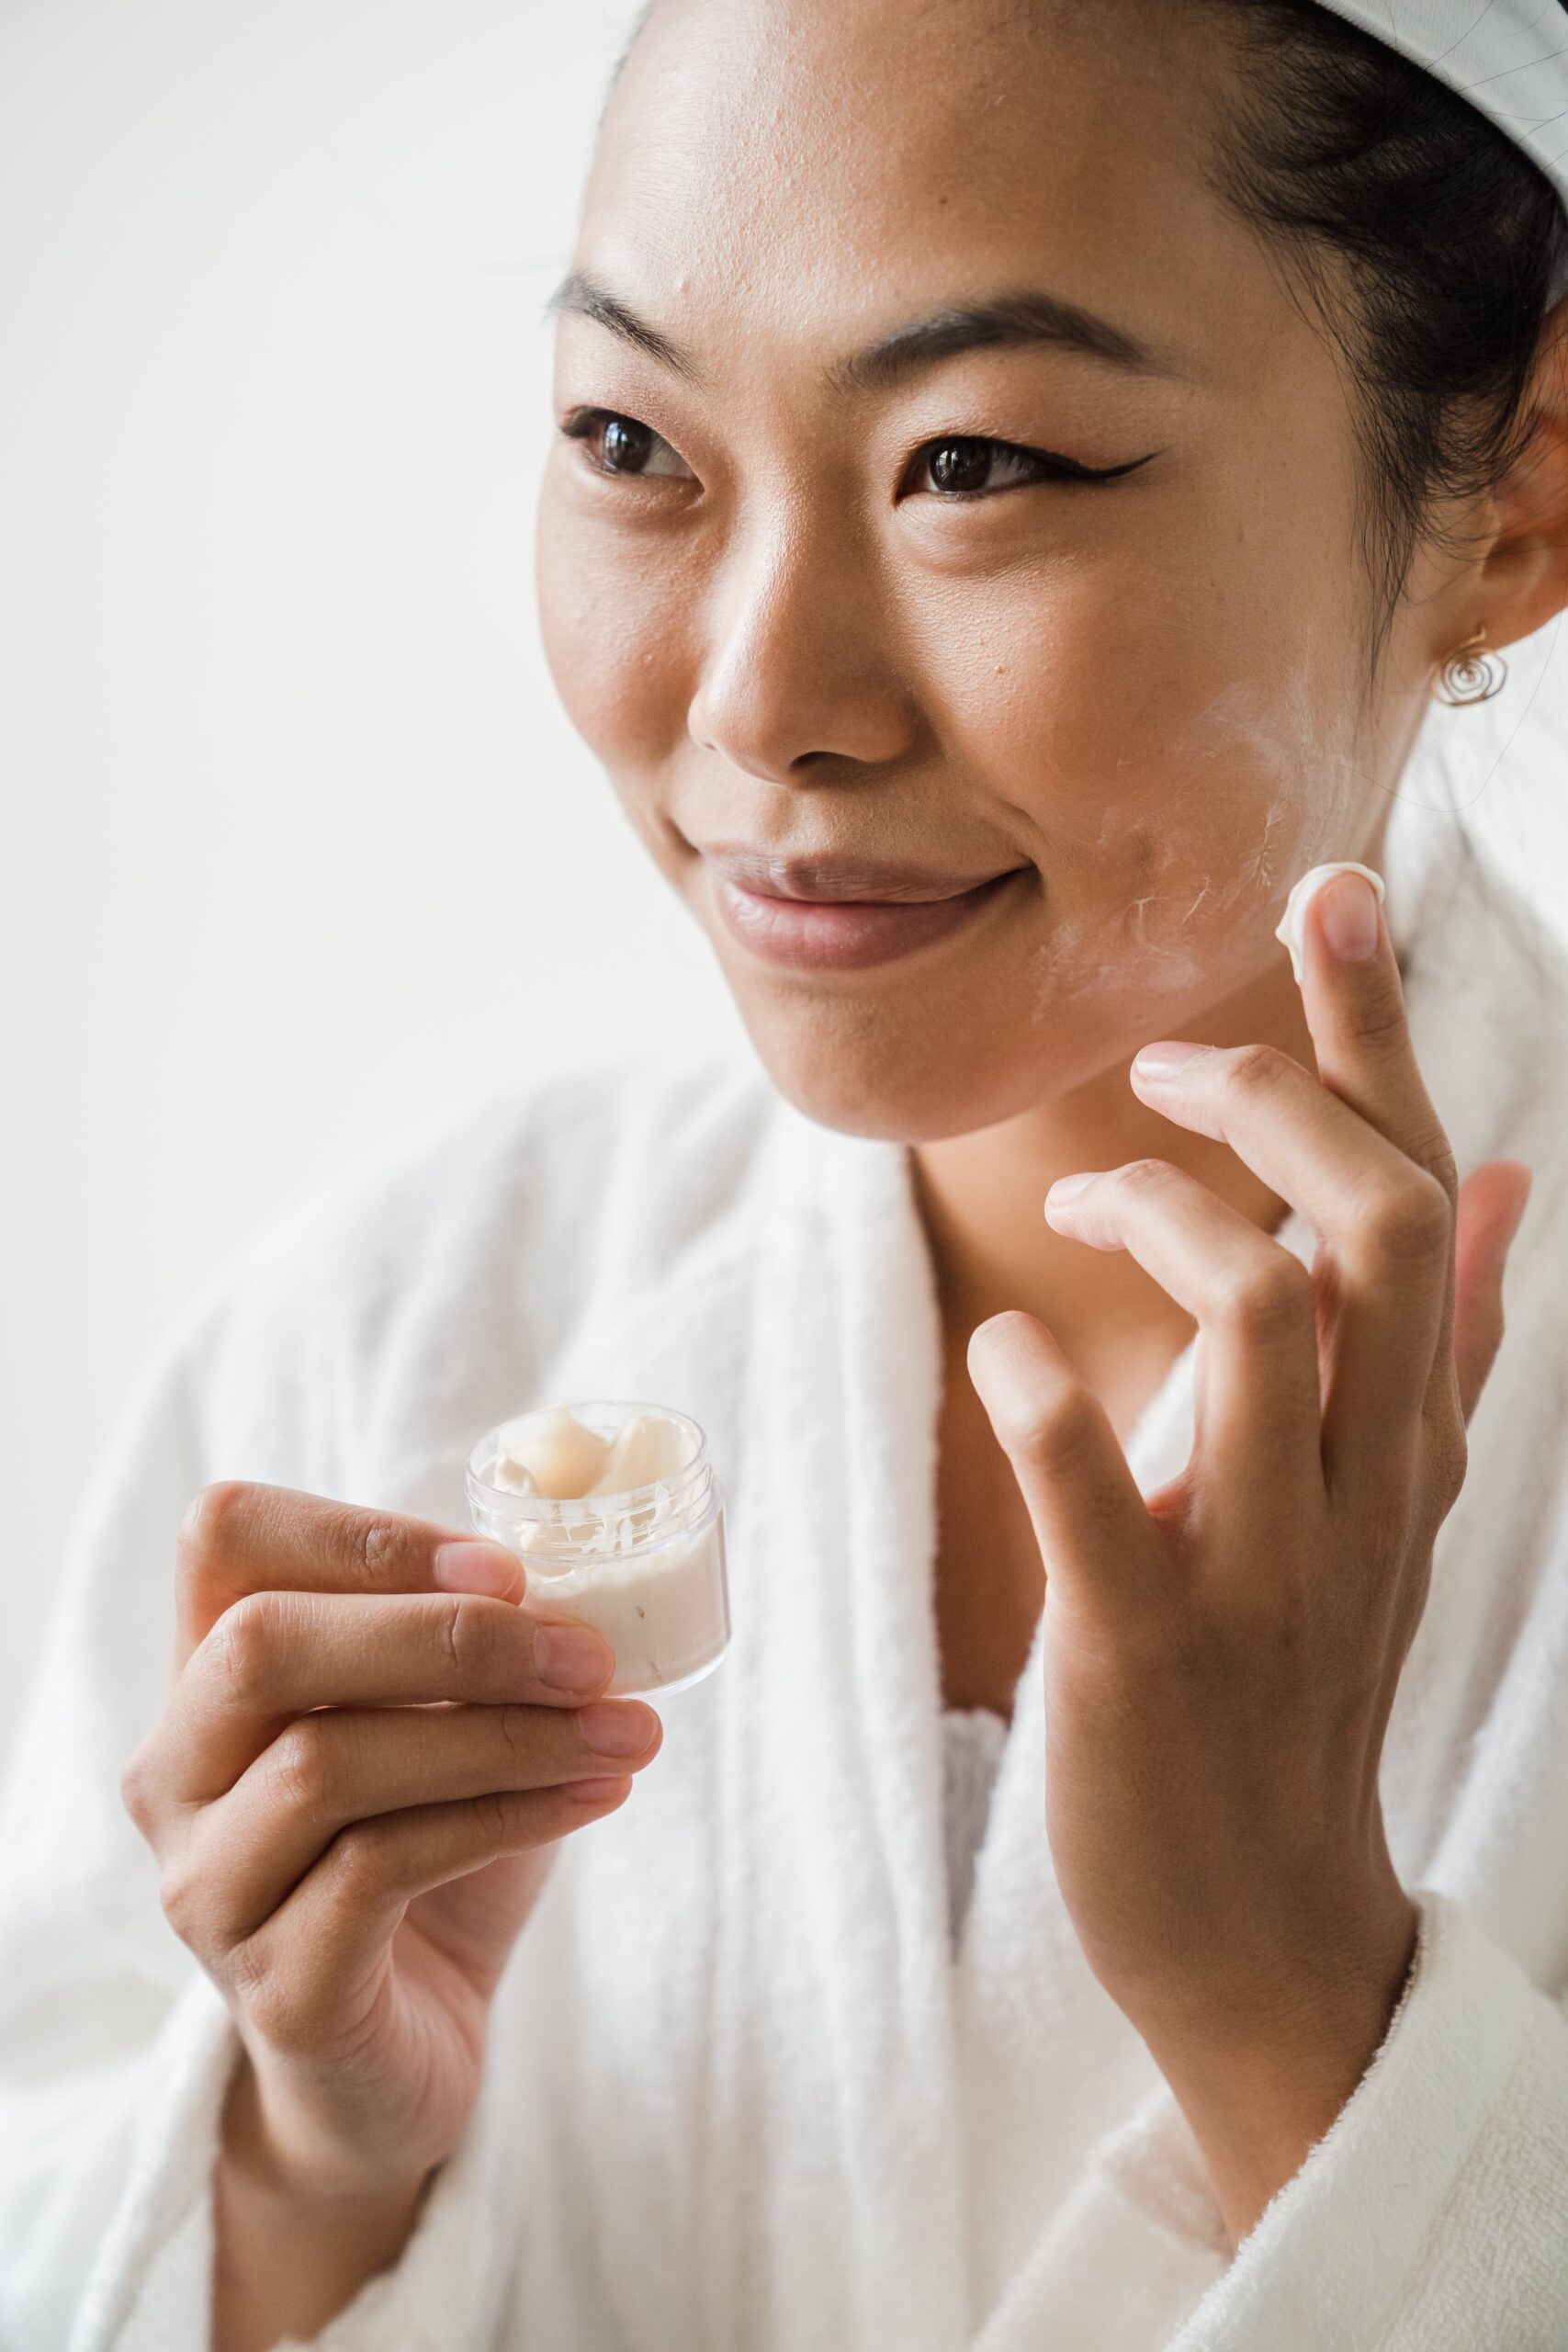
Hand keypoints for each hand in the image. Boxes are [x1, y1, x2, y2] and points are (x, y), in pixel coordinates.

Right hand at [121, 1482, 661, 2200]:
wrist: (400, 2060)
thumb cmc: (429, 1862)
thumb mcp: (445, 1728)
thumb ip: (471, 1648)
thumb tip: (581, 1574)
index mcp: (210, 1679)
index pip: (225, 1539)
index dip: (361, 1533)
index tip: (507, 1566)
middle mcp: (178, 1775)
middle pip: (262, 1644)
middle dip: (443, 1634)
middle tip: (587, 1653)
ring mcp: (210, 1887)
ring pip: (328, 1764)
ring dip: (503, 1734)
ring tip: (625, 1730)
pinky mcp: (275, 1987)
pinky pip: (380, 1870)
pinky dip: (508, 1817)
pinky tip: (595, 1798)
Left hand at [966, 866, 1531, 2244]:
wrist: (1268, 1923)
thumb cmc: (1304, 1684)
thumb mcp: (1398, 1501)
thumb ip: (1447, 1343)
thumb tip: (1505, 1182)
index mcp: (1411, 1430)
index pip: (1422, 1195)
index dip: (1378, 1035)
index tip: (1333, 887)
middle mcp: (1363, 1479)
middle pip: (1380, 1231)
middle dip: (1284, 1098)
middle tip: (1168, 1061)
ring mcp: (1265, 1566)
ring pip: (1269, 1327)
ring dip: (1169, 1219)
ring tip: (1076, 1202)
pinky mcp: (1149, 1651)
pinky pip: (1106, 1501)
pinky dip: (1054, 1402)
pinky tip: (1012, 1342)